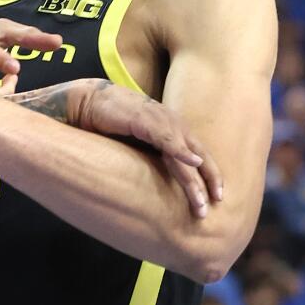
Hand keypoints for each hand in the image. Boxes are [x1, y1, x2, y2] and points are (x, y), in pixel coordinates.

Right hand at [70, 81, 222, 218]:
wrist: (88, 102)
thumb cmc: (110, 124)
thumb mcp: (137, 144)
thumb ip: (152, 157)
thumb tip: (158, 179)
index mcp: (171, 131)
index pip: (197, 155)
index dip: (209, 175)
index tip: (217, 198)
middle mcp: (171, 125)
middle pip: (198, 154)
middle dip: (208, 180)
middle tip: (216, 202)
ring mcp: (159, 121)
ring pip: (185, 151)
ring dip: (194, 176)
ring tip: (202, 198)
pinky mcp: (144, 120)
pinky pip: (166, 138)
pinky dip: (180, 150)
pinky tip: (192, 162)